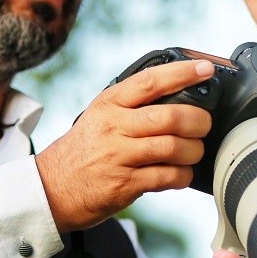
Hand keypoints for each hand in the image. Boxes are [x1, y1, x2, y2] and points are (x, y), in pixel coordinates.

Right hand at [36, 59, 213, 231]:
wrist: (51, 188)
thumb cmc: (83, 151)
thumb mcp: (99, 116)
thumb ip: (131, 106)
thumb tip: (178, 96)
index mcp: (109, 104)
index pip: (150, 81)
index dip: (181, 73)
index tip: (205, 68)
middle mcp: (113, 127)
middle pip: (169, 117)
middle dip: (198, 121)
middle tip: (204, 125)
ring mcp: (118, 157)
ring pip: (172, 147)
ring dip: (193, 150)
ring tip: (194, 152)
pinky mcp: (124, 185)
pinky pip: (167, 177)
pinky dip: (183, 175)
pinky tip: (182, 174)